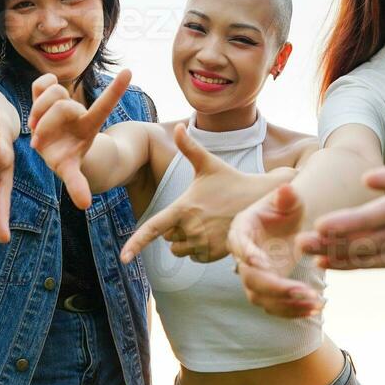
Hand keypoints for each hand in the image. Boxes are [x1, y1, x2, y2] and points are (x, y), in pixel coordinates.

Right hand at [28, 69, 130, 209]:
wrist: (58, 147)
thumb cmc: (67, 158)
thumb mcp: (72, 172)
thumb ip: (78, 185)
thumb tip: (84, 204)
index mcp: (88, 124)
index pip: (104, 105)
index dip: (115, 90)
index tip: (130, 71)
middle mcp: (76, 111)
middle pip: (63, 105)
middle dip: (48, 121)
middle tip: (38, 139)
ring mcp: (61, 102)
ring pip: (54, 91)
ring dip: (40, 109)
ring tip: (34, 127)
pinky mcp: (45, 96)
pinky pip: (43, 82)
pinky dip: (41, 86)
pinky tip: (35, 102)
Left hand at [120, 124, 289, 263]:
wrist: (261, 200)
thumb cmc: (232, 180)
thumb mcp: (209, 164)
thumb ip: (189, 148)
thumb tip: (178, 126)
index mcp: (184, 208)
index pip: (153, 228)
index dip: (136, 243)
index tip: (123, 258)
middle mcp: (191, 229)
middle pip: (168, 237)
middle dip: (176, 228)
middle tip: (197, 211)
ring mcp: (203, 244)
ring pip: (180, 249)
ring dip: (186, 240)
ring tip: (206, 222)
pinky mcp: (214, 255)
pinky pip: (194, 257)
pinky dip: (199, 249)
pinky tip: (214, 233)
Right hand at [227, 184, 322, 318]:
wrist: (290, 225)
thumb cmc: (286, 208)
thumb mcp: (289, 199)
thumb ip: (287, 196)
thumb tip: (287, 190)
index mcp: (242, 230)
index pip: (239, 244)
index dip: (248, 254)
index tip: (263, 264)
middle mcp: (242, 257)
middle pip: (251, 278)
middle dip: (276, 287)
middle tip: (303, 290)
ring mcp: (253, 276)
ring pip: (262, 298)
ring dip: (287, 304)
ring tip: (315, 303)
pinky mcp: (267, 291)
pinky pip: (275, 307)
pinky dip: (293, 312)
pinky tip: (315, 309)